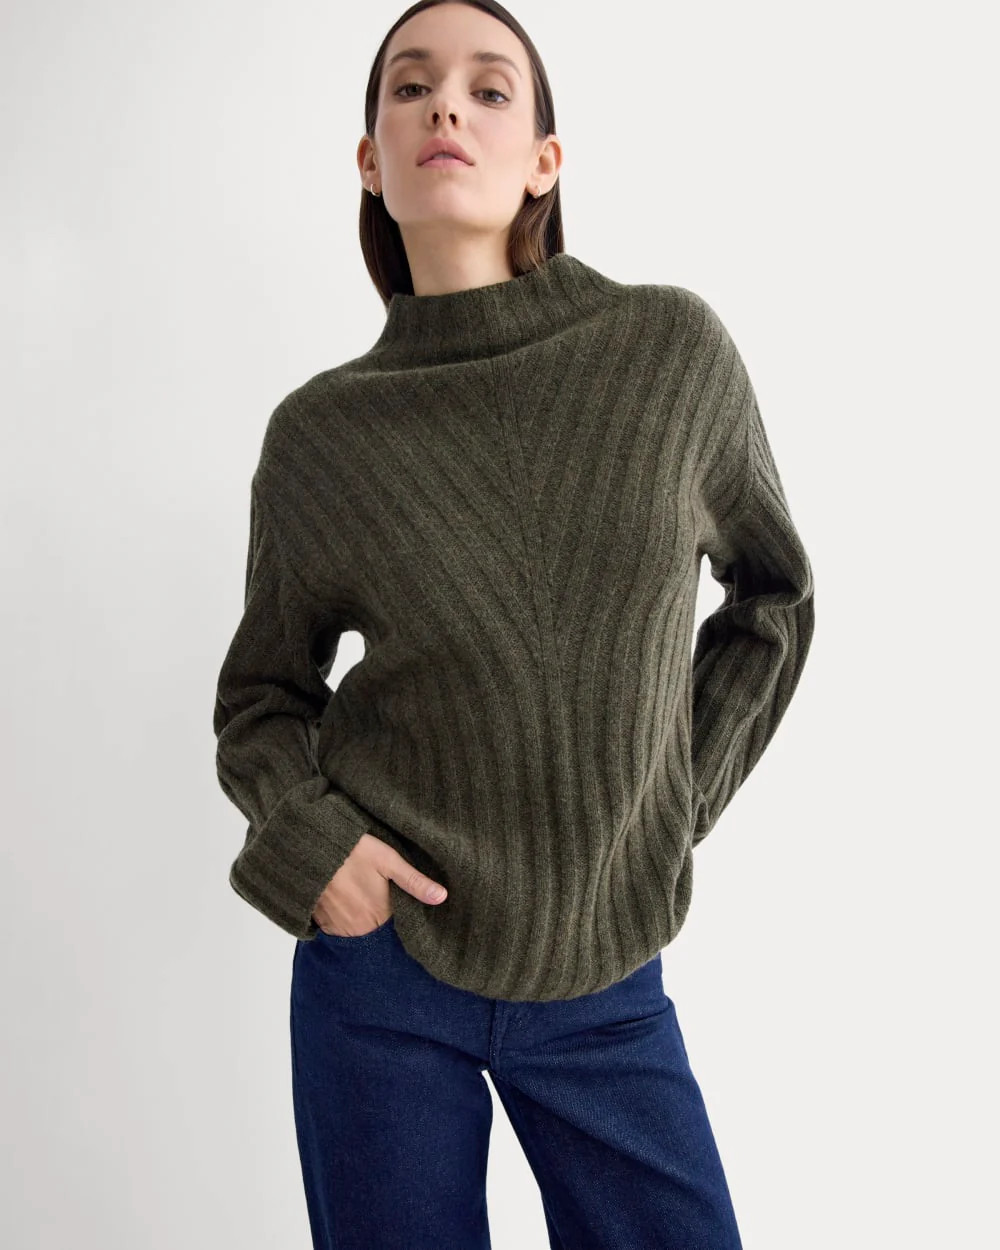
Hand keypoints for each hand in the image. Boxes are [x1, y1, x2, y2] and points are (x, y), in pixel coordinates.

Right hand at [311, 832, 447, 936]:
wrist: (309, 846)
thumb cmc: (352, 850)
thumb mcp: (388, 860)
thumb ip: (415, 882)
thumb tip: (442, 898)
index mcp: (378, 915)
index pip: (396, 928)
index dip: (400, 919)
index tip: (401, 910)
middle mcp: (357, 927)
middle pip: (375, 932)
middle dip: (380, 922)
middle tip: (379, 902)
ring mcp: (335, 926)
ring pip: (355, 932)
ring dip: (360, 922)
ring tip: (362, 901)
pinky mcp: (319, 920)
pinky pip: (335, 929)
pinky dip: (342, 920)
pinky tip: (345, 902)